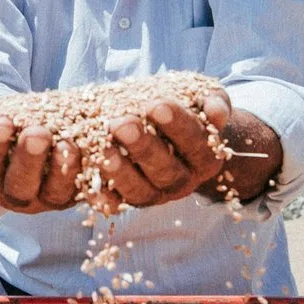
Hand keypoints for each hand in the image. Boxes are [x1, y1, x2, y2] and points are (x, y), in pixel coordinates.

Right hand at [0, 110, 82, 213]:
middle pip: (20, 187)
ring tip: (67, 143)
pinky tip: (95, 150)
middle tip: (37, 133)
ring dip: (62, 169)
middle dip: (28, 160)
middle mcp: (15, 196)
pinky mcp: (73, 194)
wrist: (21, 135)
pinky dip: (91, 173)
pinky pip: (83, 189)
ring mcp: (46, 198)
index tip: (1, 121)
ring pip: (54, 193)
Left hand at [99, 88, 233, 209]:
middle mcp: (182, 181)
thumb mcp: (203, 98)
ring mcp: (155, 194)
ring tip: (101, 147)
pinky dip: (100, 194)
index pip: (195, 142)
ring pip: (139, 191)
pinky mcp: (128, 201)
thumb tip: (216, 113)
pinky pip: (114, 204)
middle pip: (166, 170)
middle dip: (143, 147)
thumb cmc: (187, 109)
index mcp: (205, 156)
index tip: (155, 104)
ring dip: (119, 171)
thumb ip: (213, 102)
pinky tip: (86, 176)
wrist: (168, 129)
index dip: (177, 125)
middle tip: (121, 123)